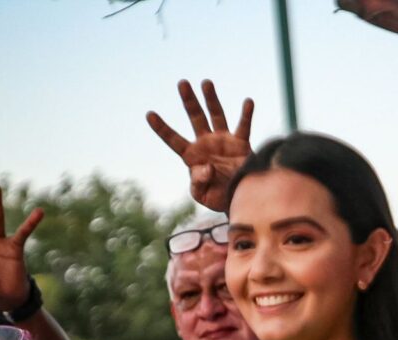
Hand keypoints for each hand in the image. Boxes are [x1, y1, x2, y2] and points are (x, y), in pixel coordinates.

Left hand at [147, 79, 253, 211]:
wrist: (240, 199)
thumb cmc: (218, 197)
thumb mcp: (202, 195)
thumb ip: (198, 183)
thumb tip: (205, 167)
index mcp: (192, 156)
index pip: (173, 140)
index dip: (162, 128)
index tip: (149, 115)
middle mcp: (206, 143)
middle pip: (195, 117)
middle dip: (189, 101)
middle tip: (182, 83)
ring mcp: (223, 140)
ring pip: (216, 115)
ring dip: (211, 99)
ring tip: (206, 82)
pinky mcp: (241, 143)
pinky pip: (243, 126)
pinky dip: (246, 114)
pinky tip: (248, 101)